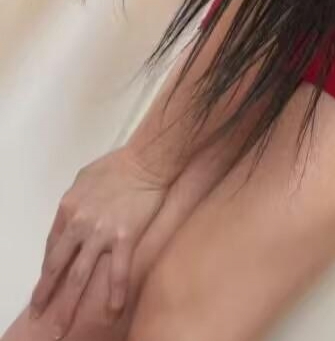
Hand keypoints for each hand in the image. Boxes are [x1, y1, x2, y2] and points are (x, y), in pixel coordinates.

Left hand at [29, 145, 169, 336]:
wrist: (148, 160)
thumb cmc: (118, 164)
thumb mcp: (84, 178)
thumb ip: (74, 203)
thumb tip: (70, 221)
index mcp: (68, 209)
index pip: (52, 247)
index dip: (48, 269)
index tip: (47, 284)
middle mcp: (79, 224)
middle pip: (56, 268)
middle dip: (44, 295)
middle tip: (38, 316)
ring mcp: (101, 234)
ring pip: (79, 277)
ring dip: (67, 306)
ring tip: (61, 329)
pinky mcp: (125, 239)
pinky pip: (118, 273)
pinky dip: (114, 295)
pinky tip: (113, 312)